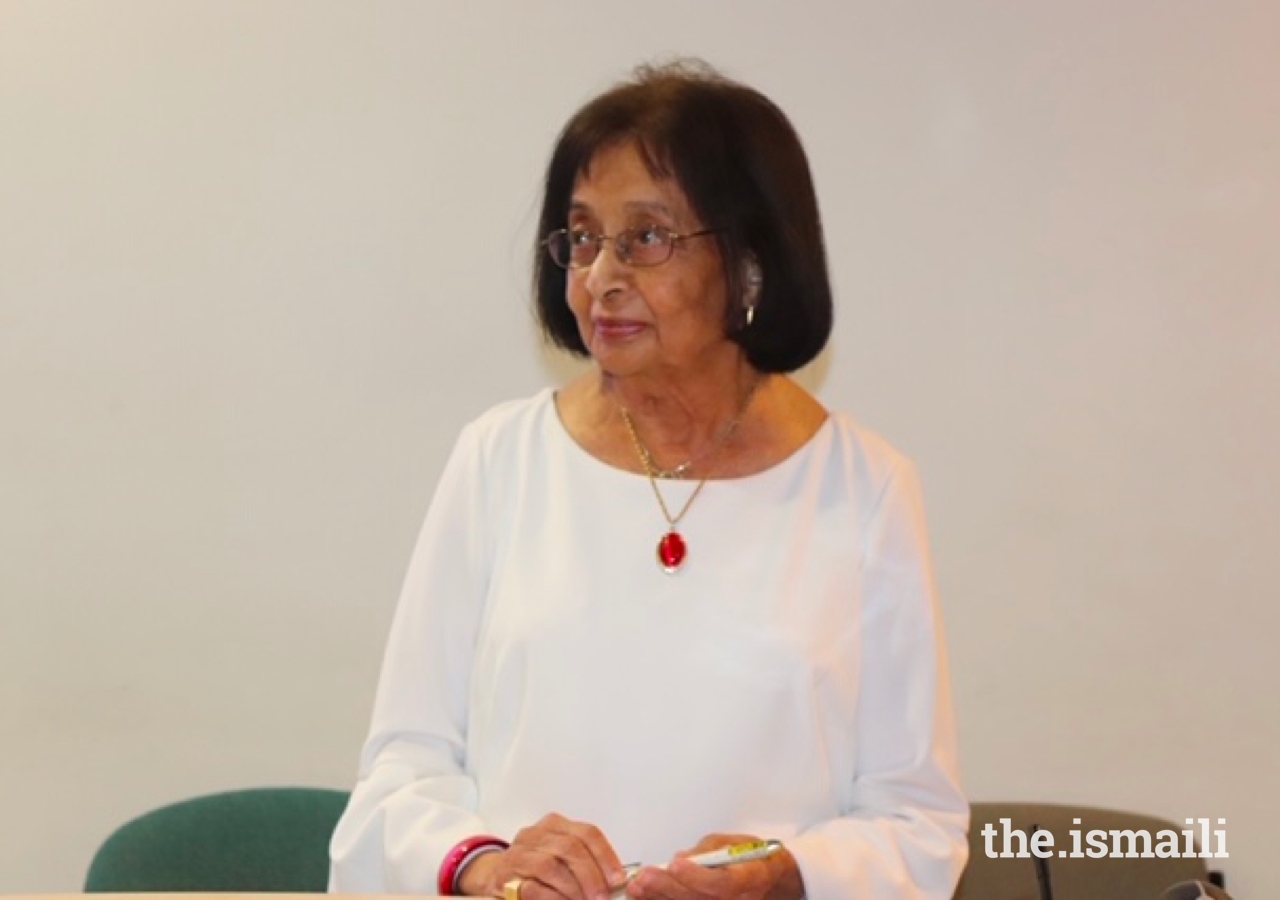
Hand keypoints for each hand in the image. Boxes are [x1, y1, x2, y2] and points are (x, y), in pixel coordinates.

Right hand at [457, 812, 627, 899]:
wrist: (492, 874)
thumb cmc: (535, 867)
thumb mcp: (561, 856)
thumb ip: (586, 864)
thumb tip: (616, 881)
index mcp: (555, 825)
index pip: (587, 833)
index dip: (605, 856)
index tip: (618, 879)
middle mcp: (535, 834)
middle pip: (570, 847)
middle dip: (590, 875)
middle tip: (601, 896)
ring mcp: (517, 854)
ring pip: (549, 865)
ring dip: (571, 888)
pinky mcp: (503, 877)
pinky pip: (530, 887)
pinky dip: (551, 897)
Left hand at [624, 834, 803, 899]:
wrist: (768, 879)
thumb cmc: (751, 859)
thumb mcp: (732, 843)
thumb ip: (706, 852)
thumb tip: (683, 858)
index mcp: (749, 878)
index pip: (722, 883)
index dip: (696, 876)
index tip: (675, 864)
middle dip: (668, 888)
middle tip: (644, 877)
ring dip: (659, 899)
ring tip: (637, 888)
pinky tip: (645, 897)